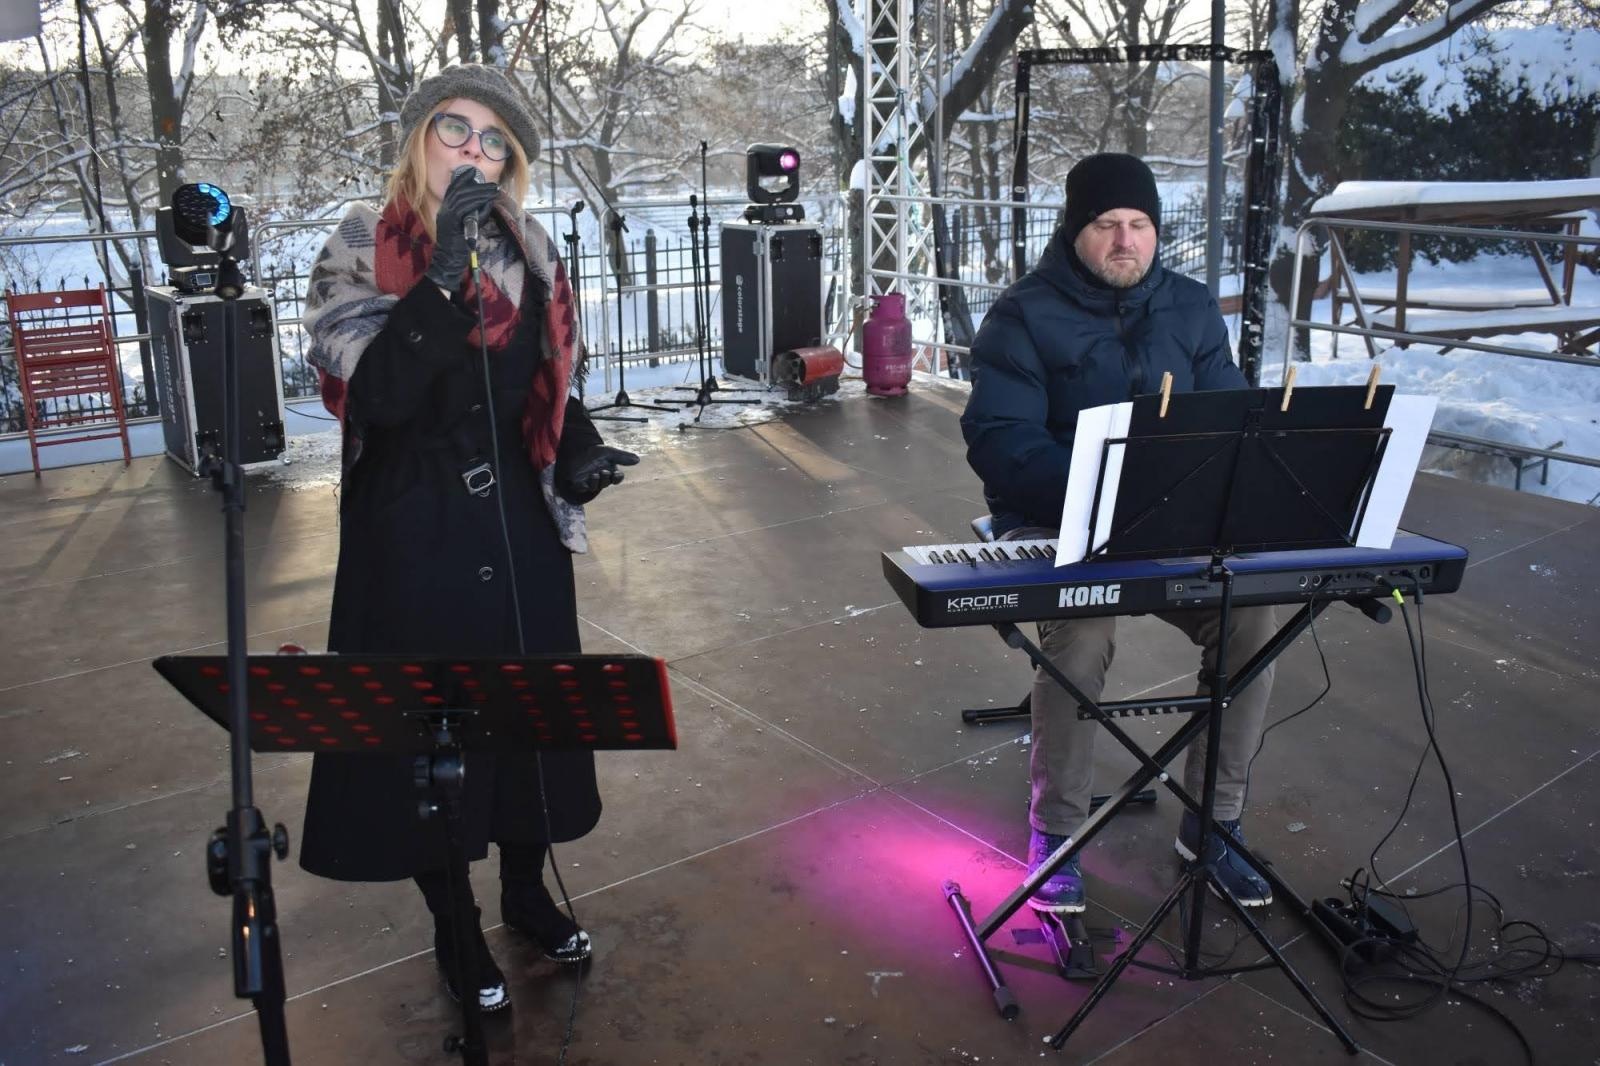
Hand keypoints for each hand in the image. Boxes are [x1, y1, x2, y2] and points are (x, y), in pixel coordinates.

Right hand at [425, 167, 499, 288]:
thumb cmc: (458, 246)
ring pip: (463, 197)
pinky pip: (464, 208)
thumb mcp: (465, 226)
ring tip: (493, 190)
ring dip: (480, 192)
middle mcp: (444, 210)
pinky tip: (487, 200)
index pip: (453, 190)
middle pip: (459, 191)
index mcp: (446, 210)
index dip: (463, 179)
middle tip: (492, 184)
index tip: (473, 173)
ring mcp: (446, 216)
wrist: (448, 261)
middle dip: (477, 185)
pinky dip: (477, 202)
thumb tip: (486, 203)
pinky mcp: (451, 223)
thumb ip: (473, 214)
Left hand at [558, 445, 639, 502]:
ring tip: (594, 475)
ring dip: (596, 482)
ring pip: (595, 487)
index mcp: (610, 472)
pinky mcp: (579, 483)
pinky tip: (584, 482)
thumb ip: (622, 456)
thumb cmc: (595, 453)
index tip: (616, 474)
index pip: (617, 478)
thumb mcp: (609, 452)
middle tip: (603, 472)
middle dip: (606, 478)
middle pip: (606, 483)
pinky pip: (582, 489)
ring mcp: (590, 482)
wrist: (577, 450)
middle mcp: (601, 478)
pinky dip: (584, 487)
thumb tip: (638, 460)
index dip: (618, 478)